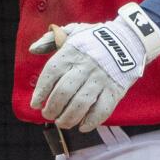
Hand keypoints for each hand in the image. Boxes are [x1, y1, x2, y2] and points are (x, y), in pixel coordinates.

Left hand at [29, 4, 159, 129]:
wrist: (127, 40)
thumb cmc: (94, 39)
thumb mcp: (71, 32)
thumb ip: (50, 39)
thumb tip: (33, 50)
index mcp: (71, 53)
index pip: (50, 74)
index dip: (40, 92)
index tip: (35, 104)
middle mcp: (84, 67)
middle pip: (63, 92)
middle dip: (52, 109)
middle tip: (48, 115)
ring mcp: (100, 79)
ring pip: (80, 104)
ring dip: (68, 118)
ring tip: (62, 123)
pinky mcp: (115, 90)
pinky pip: (102, 110)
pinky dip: (91, 122)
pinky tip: (82, 126)